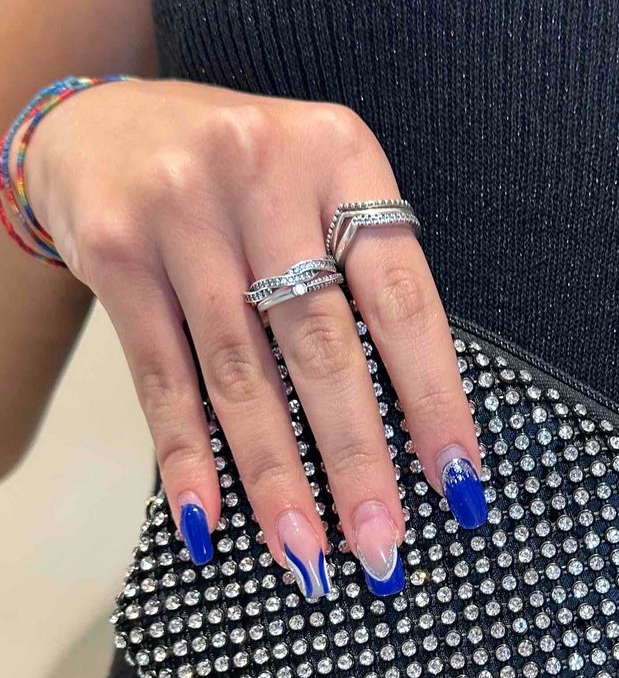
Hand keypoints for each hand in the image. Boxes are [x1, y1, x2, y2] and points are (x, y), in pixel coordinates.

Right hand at [23, 77, 486, 595]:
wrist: (100, 124)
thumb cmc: (239, 178)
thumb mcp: (314, 188)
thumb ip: (358, 274)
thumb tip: (412, 429)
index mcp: (339, 154)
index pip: (402, 297)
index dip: (434, 397)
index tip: (458, 482)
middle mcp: (263, 172)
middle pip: (321, 344)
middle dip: (356, 459)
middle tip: (381, 544)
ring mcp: (182, 209)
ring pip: (241, 373)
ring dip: (275, 478)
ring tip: (304, 554)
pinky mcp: (117, 251)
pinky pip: (162, 376)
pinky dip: (187, 455)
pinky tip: (209, 519)